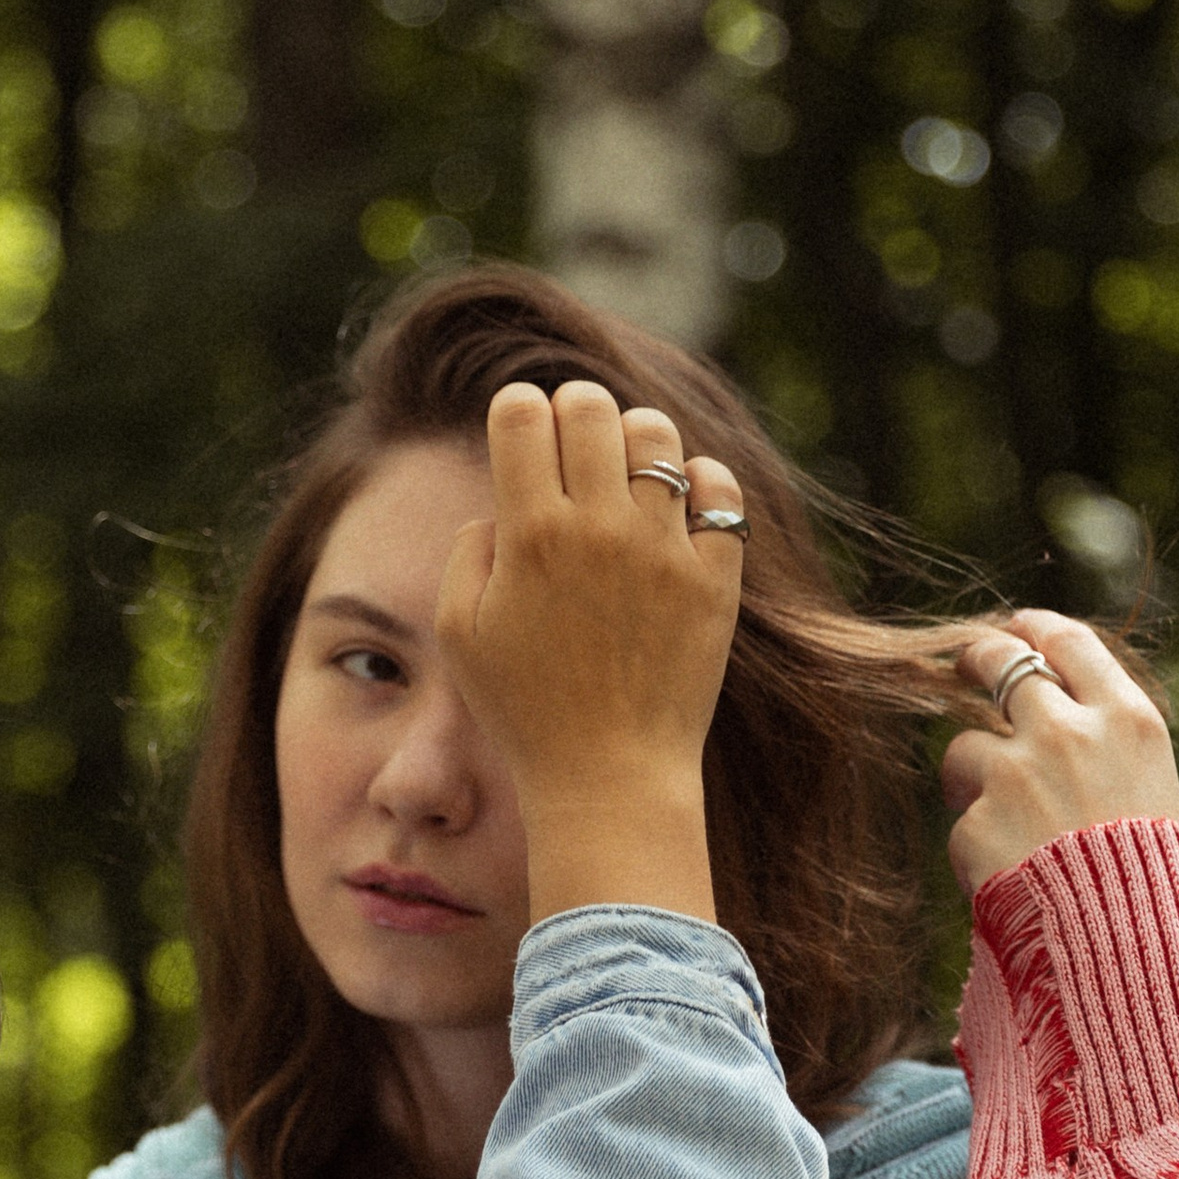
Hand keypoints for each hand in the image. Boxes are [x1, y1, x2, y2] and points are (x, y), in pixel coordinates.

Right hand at [435, 380, 744, 924]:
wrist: (608, 774)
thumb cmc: (524, 708)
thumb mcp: (459, 631)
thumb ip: (469, 549)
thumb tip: (504, 502)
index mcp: (529, 534)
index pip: (522, 412)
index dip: (517, 409)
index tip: (524, 432)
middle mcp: (598, 529)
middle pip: (591, 405)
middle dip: (576, 409)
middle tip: (576, 440)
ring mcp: (662, 550)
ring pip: (657, 435)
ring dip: (637, 438)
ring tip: (630, 471)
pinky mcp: (713, 578)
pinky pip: (719, 490)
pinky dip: (700, 483)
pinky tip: (680, 507)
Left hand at [939, 608, 1178, 894]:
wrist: (1135, 951)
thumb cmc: (1158, 882)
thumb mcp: (1157, 791)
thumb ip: (1110, 746)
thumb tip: (1064, 712)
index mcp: (1128, 720)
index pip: (1069, 641)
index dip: (1034, 629)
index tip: (1017, 629)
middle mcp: (1070, 733)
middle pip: (999, 662)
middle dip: (977, 660)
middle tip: (967, 668)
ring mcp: (1017, 774)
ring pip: (965, 746)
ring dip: (973, 777)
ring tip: (1007, 825)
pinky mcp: (978, 822)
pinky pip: (964, 822)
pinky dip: (979, 848)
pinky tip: (1011, 875)